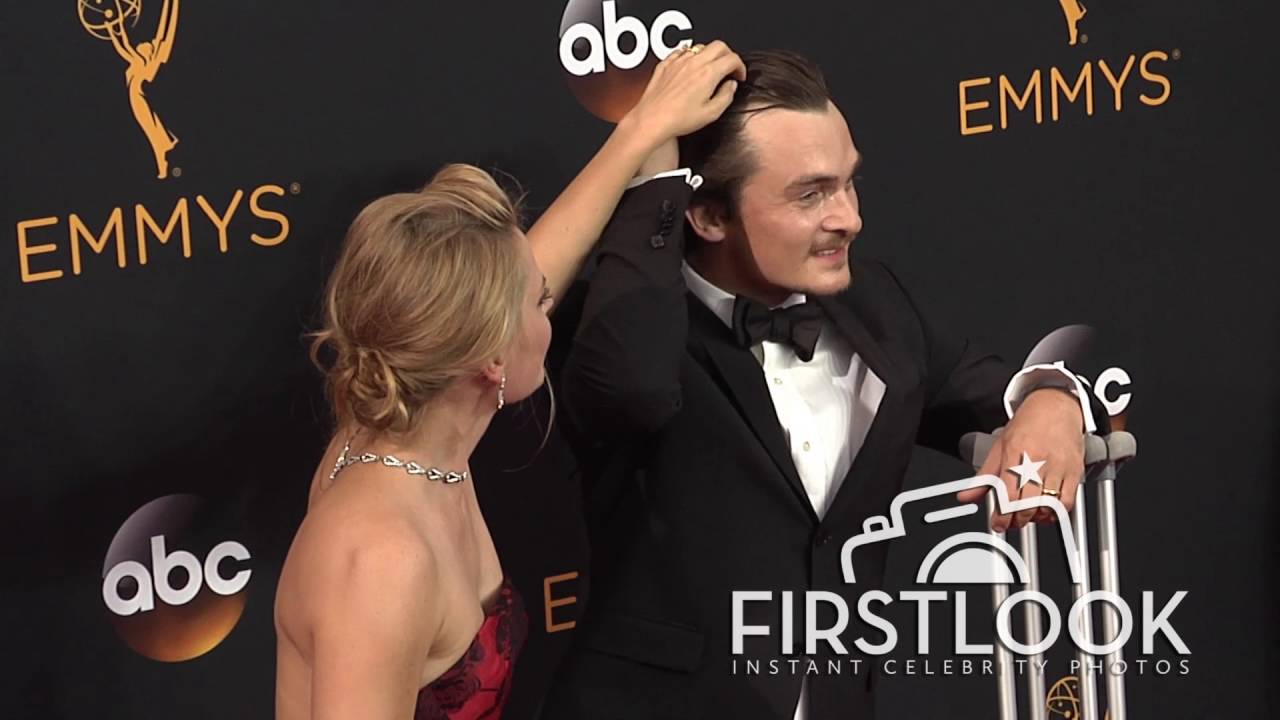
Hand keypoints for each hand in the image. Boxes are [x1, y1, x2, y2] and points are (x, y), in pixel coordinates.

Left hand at [621, 40, 746, 148]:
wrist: (652, 120)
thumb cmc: (678, 119)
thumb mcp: (711, 113)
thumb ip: (726, 96)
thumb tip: (731, 86)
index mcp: (708, 73)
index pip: (732, 58)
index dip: (740, 67)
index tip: (739, 75)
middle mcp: (693, 63)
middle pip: (719, 45)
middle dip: (728, 55)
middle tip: (729, 68)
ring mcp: (678, 61)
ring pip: (700, 46)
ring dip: (710, 55)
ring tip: (710, 69)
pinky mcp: (665, 65)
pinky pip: (681, 51)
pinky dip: (690, 56)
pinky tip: (690, 67)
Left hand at [956, 389, 1085, 531]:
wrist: (1056, 405)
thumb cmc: (1028, 424)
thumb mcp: (998, 447)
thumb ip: (983, 476)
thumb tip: (966, 495)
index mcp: (1015, 454)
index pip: (1008, 494)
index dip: (1002, 515)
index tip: (997, 524)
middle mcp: (1038, 461)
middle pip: (1028, 503)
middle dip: (1017, 520)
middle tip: (1010, 522)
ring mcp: (1059, 467)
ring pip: (1048, 505)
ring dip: (1036, 518)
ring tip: (1026, 515)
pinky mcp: (1074, 471)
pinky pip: (1067, 501)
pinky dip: (1055, 512)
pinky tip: (1046, 510)